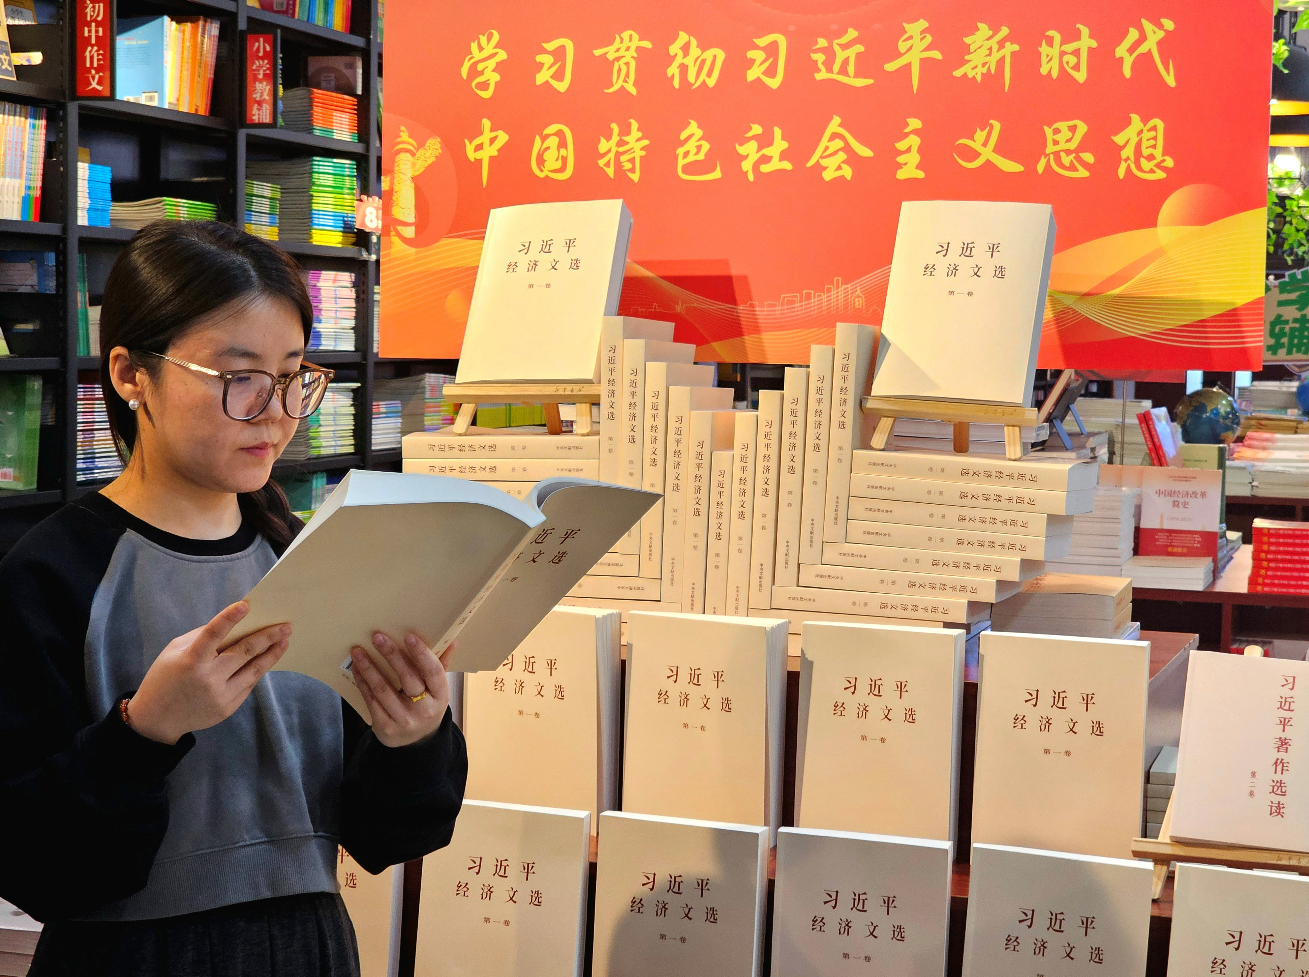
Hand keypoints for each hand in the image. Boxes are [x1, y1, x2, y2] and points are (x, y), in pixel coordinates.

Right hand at [128, 601, 290, 745]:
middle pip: (244, 653)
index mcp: (190, 661)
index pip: (212, 634)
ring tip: (284, 640)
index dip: (229, 618)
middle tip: (285, 625)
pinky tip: (267, 658)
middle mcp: (207, 679)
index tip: (246, 605)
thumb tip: (233, 624)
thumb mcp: (174, 652)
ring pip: (254, 671)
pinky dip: (258, 670)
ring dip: (272, 654)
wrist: (157, 720)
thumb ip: (202, 637)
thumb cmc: (165, 678)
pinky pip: (248, 685)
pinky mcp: (228, 708)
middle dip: (267, 637)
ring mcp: (220, 696)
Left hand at [349, 633, 452, 747]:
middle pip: (408, 679)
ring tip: (358, 651)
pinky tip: (357, 668)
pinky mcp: (385, 727)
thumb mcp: (437, 689)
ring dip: (369, 668)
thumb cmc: (426, 706)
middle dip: (391, 655)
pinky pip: (371, 700)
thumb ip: (441, 664)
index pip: (433, 672)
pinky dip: (363, 682)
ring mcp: (404, 720)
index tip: (409, 637)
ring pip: (384, 689)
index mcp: (441, 696)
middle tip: (377, 637)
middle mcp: (425, 709)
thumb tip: (452, 640)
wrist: (415, 742)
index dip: (422, 654)